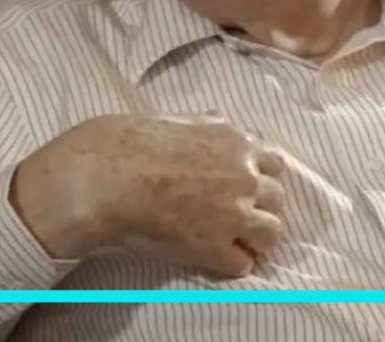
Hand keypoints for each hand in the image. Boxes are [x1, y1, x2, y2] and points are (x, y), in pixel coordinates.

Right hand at [12, 112, 286, 276]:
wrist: (107, 177)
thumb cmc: (131, 143)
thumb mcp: (178, 120)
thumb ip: (207, 124)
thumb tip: (218, 121)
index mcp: (237, 144)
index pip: (276, 163)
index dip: (259, 176)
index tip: (245, 185)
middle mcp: (245, 178)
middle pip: (277, 200)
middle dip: (259, 207)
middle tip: (237, 216)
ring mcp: (234, 214)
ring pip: (271, 234)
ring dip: (254, 238)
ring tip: (232, 241)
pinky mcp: (214, 247)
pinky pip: (242, 264)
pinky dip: (229, 263)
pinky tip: (210, 256)